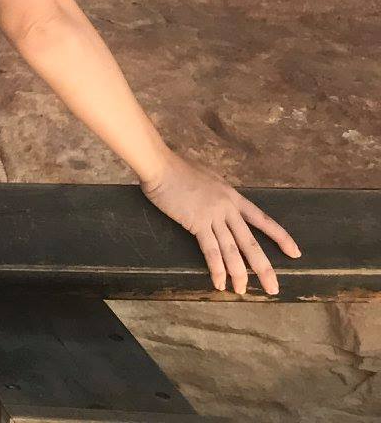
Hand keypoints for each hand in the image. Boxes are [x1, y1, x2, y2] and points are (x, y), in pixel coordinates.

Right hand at [141, 151, 299, 294]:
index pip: (262, 220)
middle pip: (251, 243)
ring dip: (239, 274)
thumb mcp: (208, 178)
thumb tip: (219, 203)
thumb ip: (217, 193)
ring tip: (242, 291)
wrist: (160, 164)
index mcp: (233, 196)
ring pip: (233, 251)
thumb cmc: (178, 168)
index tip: (295, 253)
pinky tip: (220, 282)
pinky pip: (211, 250)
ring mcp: (213, 216)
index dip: (280, 237)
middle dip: (264, 268)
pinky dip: (217, 268)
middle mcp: (228, 208)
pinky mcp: (197, 223)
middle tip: (273, 288)